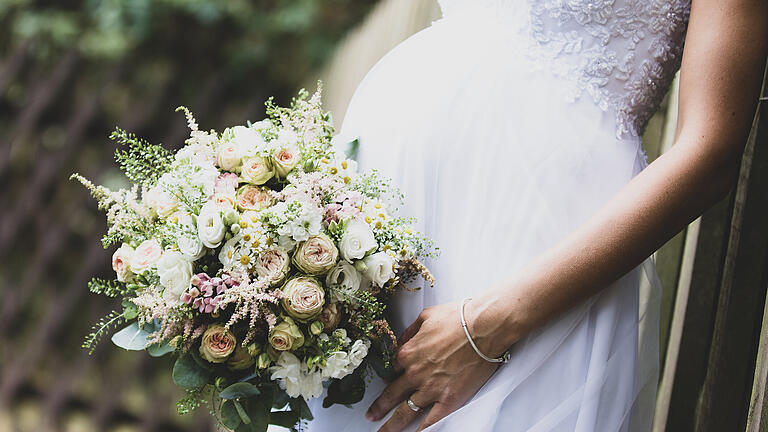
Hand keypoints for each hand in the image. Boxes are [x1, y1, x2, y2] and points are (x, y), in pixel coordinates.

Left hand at [366, 300, 500, 431]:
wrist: (484, 326)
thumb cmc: (458, 318)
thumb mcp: (426, 316)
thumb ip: (410, 331)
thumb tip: (404, 341)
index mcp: (407, 353)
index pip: (393, 369)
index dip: (392, 375)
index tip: (391, 381)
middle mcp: (415, 373)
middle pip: (392, 394)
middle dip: (379, 407)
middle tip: (371, 415)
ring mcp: (431, 388)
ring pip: (406, 412)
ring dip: (392, 425)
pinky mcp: (449, 399)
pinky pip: (432, 421)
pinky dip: (422, 430)